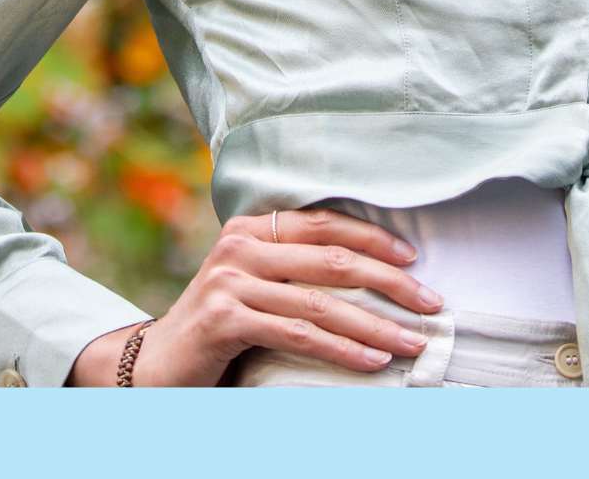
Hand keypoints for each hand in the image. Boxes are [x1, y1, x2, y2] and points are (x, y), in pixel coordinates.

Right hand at [69, 207, 440, 385]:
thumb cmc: (222, 321)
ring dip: (376, 324)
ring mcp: (232, 280)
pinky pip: (298, 334)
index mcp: (255, 226)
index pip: (327, 223)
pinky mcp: (226, 318)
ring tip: (413, 341)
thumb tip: (376, 269)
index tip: (414, 260)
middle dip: (390, 282)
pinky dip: (342, 349)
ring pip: (321, 302)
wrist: (156, 363)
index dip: (375, 240)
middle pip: (333, 259)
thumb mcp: (259, 282)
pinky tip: (373, 360)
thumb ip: (298, 266)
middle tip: (432, 303)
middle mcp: (242, 244)